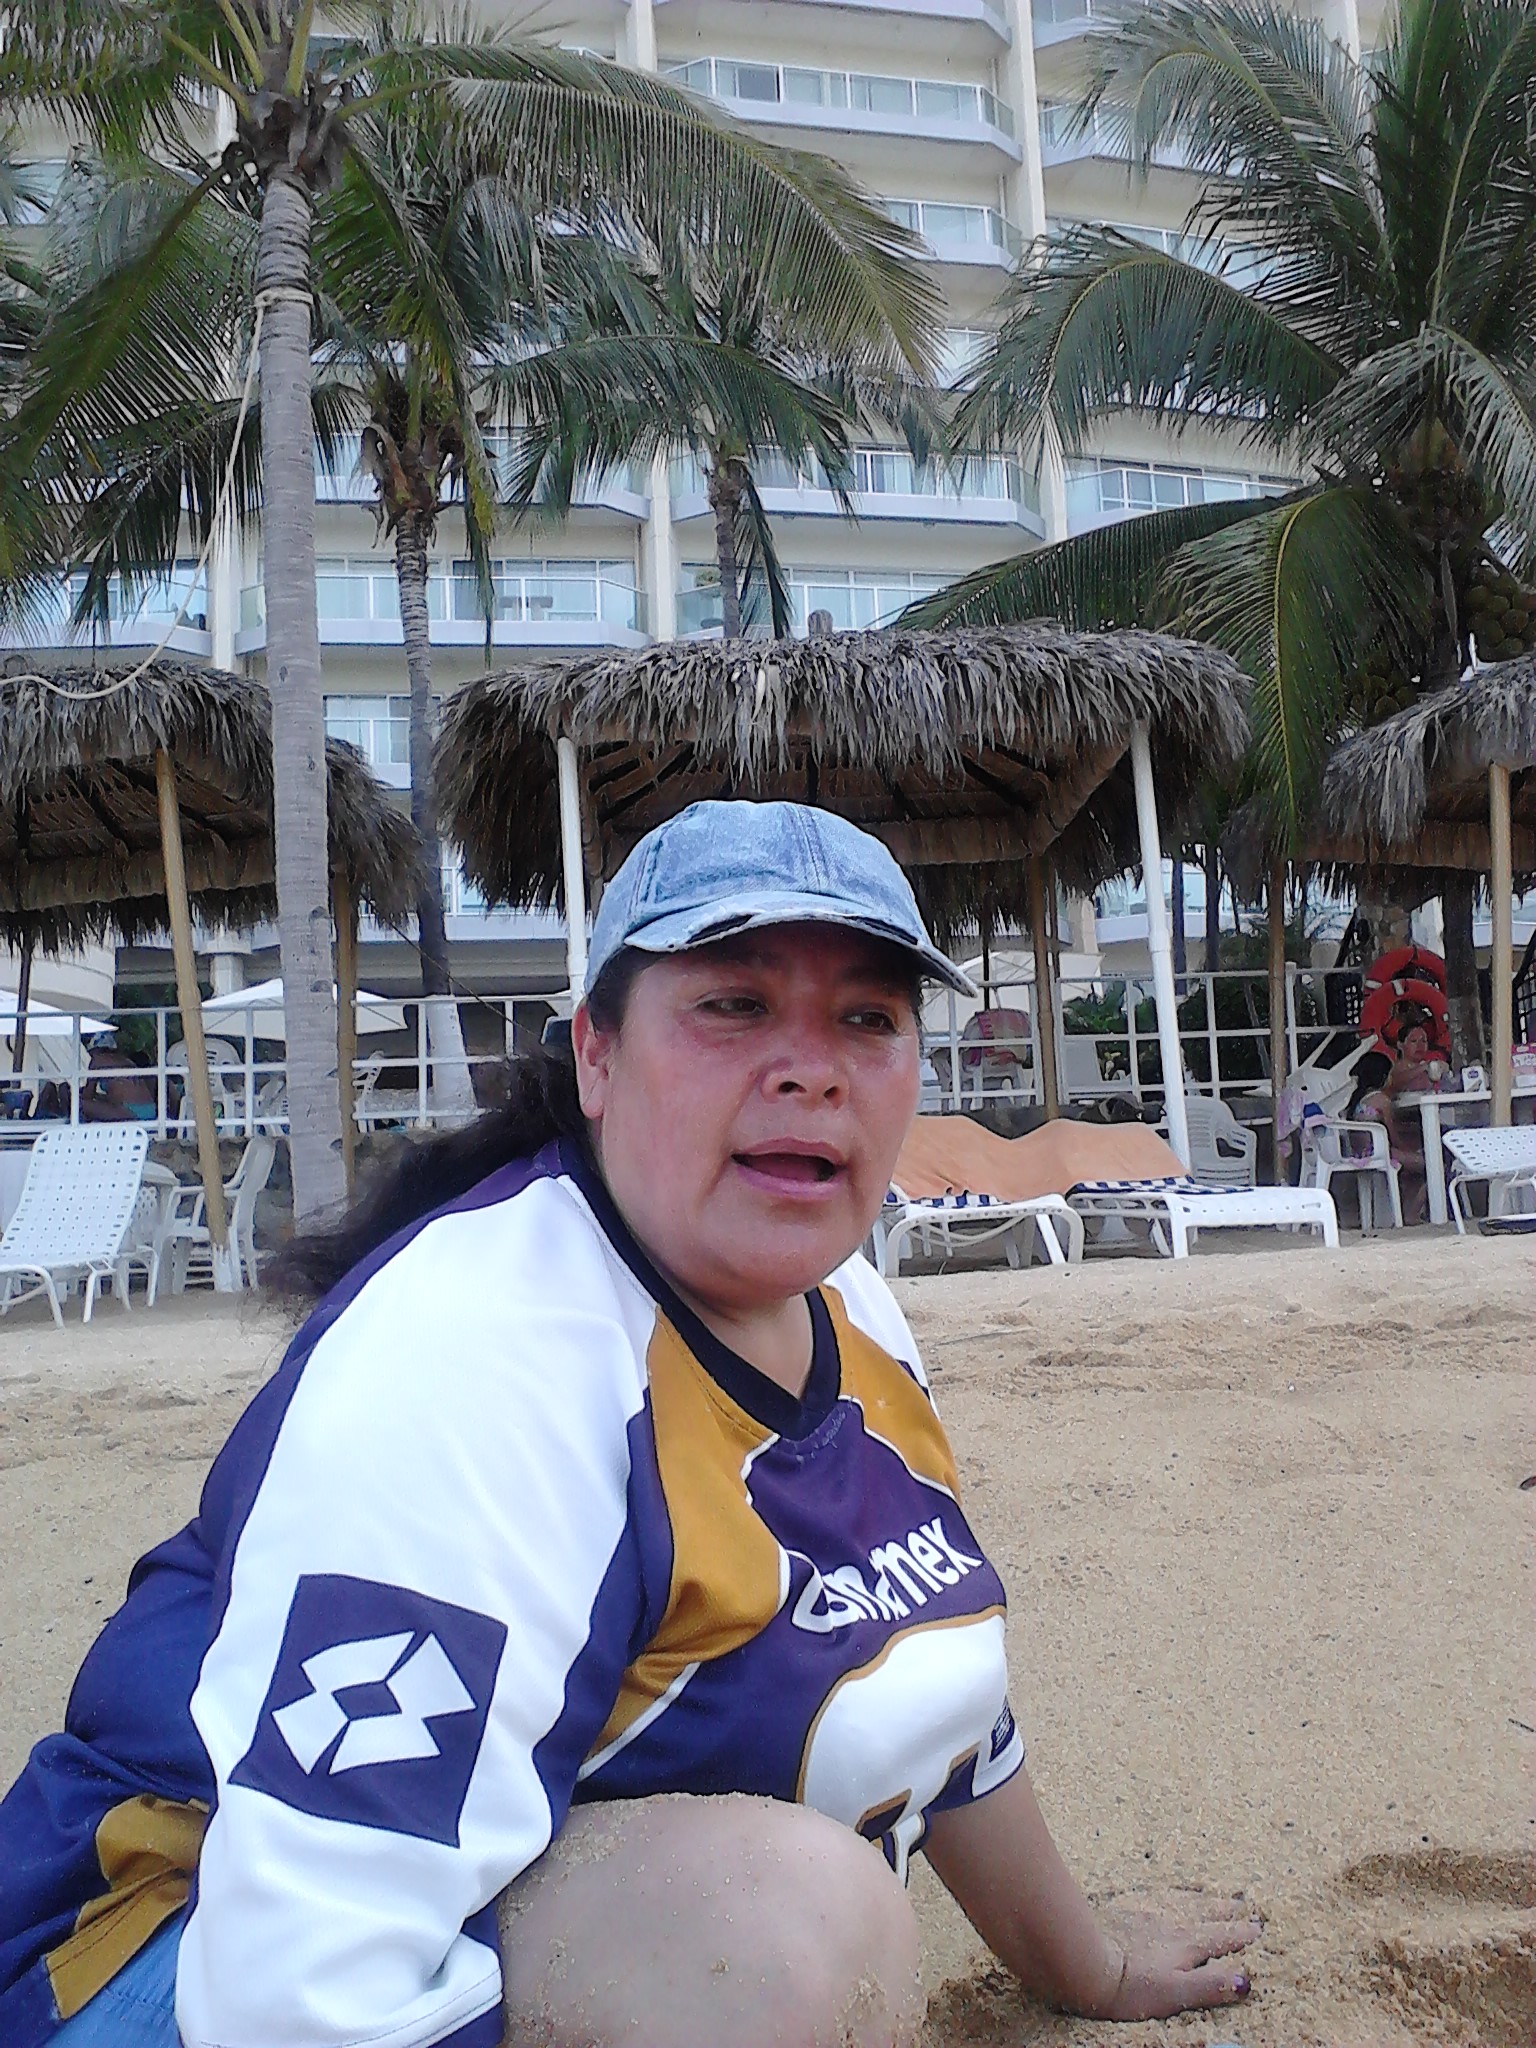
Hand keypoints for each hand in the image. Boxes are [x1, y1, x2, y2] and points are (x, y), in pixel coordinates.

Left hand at [1093, 1893, 1261, 2019]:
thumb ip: (1211, 1986)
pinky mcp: (1127, 1906)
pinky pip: (1157, 1893)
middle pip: (1206, 1912)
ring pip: (1184, 1900)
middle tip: (1244, 1904)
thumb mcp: (1175, 1993)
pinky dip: (1172, 1892)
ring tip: (1214, 1895)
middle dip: (1227, 1910)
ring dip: (1203, 1898)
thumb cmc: (1130, 1985)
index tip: (1259, 1927)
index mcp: (1187, 1943)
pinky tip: (1169, 1892)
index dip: (1242, 1934)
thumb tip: (1246, 1981)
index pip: (1222, 1937)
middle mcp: (1172, 1921)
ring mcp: (1149, 1910)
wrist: (1086, 1959)